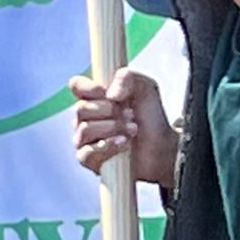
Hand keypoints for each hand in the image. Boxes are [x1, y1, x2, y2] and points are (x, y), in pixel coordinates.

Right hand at [70, 68, 174, 186]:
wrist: (163, 146)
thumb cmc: (151, 117)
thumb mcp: (146, 88)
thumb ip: (128, 78)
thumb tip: (111, 94)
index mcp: (95, 98)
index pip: (76, 85)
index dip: (88, 87)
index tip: (107, 92)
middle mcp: (85, 118)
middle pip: (81, 109)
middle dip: (110, 111)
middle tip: (131, 115)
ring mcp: (85, 140)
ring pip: (84, 129)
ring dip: (113, 128)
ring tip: (133, 130)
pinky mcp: (90, 160)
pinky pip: (86, 153)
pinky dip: (108, 146)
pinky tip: (125, 144)